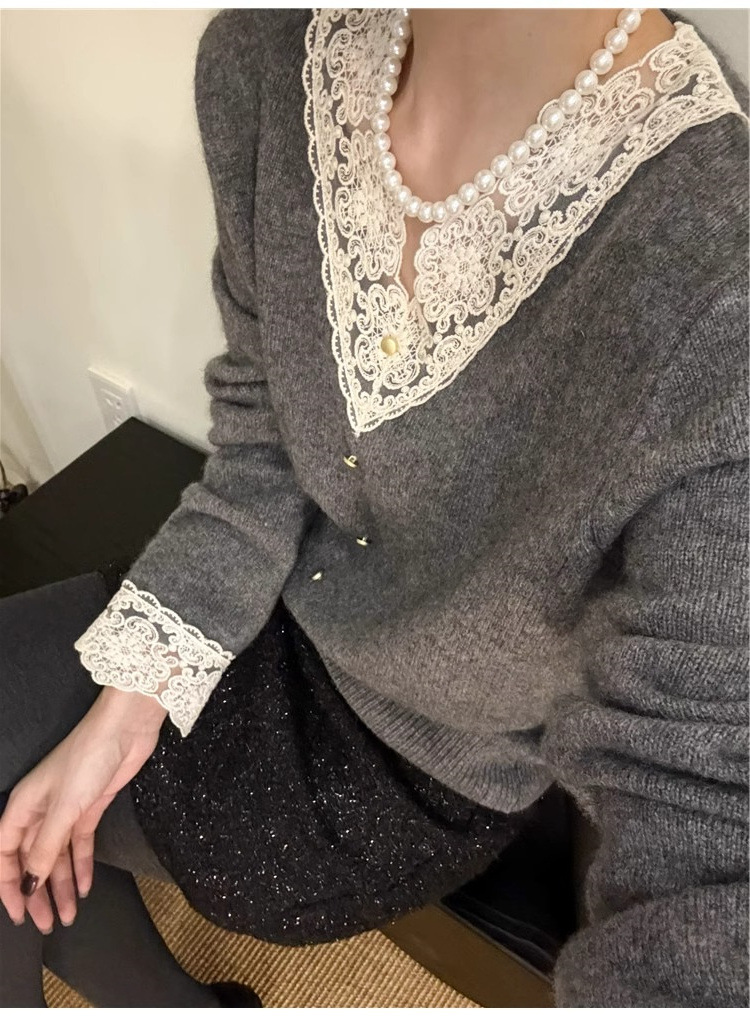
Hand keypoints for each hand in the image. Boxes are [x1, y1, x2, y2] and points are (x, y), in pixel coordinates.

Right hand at [0, 686, 166, 932]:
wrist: (125, 729)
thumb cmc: (87, 758)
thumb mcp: (63, 808)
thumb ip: (45, 848)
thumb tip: (29, 884)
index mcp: (23, 807)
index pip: (6, 854)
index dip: (9, 886)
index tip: (18, 914)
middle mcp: (41, 811)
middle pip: (33, 860)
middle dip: (38, 893)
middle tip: (49, 924)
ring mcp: (67, 810)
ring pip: (58, 856)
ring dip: (62, 885)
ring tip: (70, 915)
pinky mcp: (91, 808)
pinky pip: (81, 844)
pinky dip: (82, 865)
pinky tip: (85, 887)